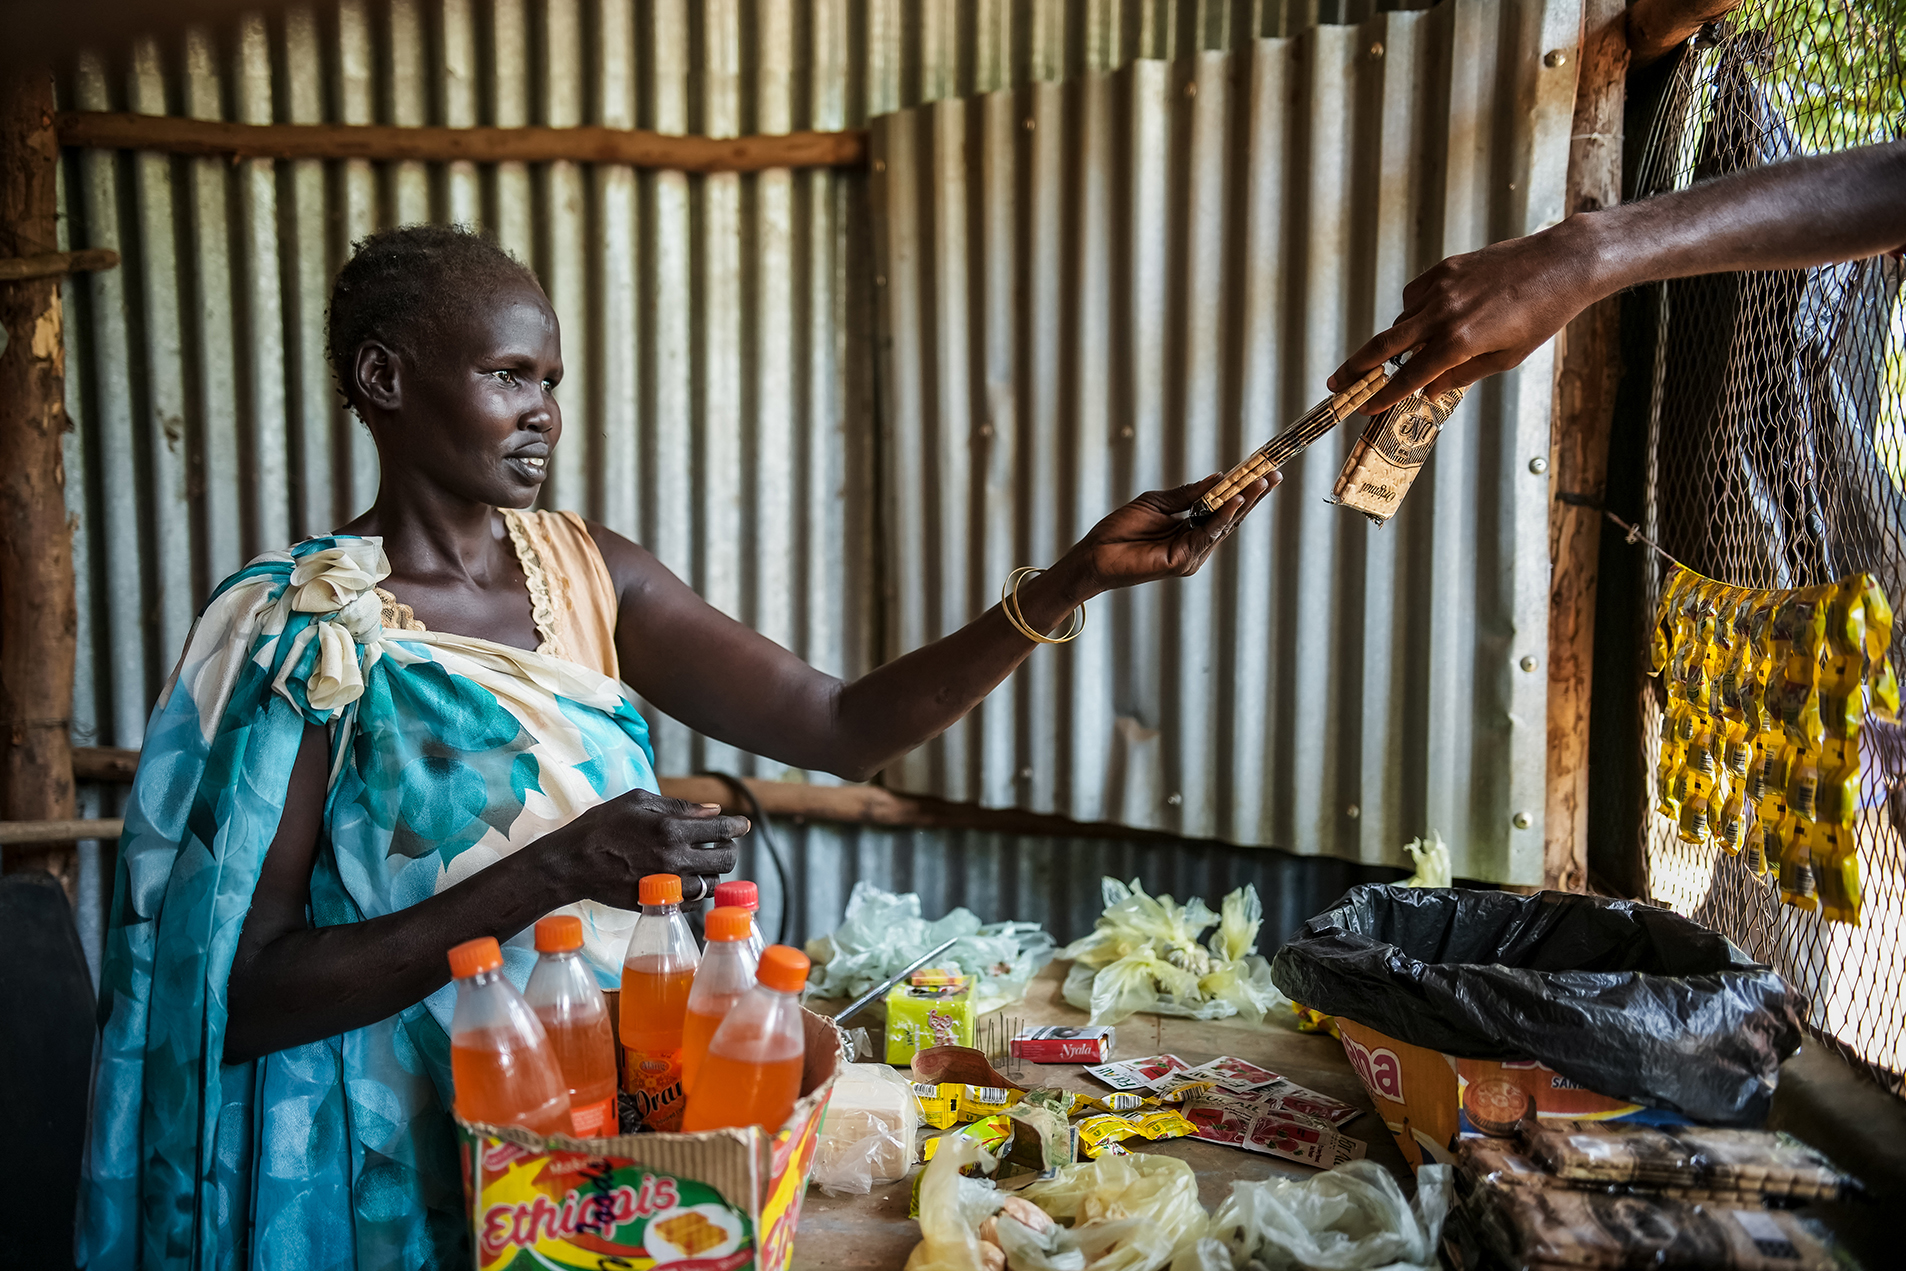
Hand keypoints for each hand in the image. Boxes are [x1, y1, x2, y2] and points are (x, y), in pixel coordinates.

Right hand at [542, 788, 749, 907]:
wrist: (571, 863)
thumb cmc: (601, 826)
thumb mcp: (637, 802)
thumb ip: (679, 806)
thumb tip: (712, 810)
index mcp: (670, 829)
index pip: (721, 829)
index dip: (738, 826)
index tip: (743, 824)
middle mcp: (673, 859)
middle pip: (724, 860)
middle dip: (729, 849)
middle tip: (723, 844)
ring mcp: (666, 885)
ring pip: (711, 884)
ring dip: (713, 872)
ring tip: (704, 862)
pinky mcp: (656, 903)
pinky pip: (692, 903)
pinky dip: (696, 891)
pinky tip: (688, 879)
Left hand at [1053, 472, 1275, 600]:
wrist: (1095, 553)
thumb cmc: (1121, 529)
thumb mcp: (1158, 502)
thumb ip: (1188, 494)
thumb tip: (1219, 478)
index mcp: (1191, 527)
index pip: (1224, 507)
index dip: (1243, 489)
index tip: (1262, 470)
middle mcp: (1196, 543)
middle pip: (1232, 517)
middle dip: (1254, 495)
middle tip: (1274, 474)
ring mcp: (1192, 554)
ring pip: (1225, 525)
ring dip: (1245, 502)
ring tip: (1262, 482)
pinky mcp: (1182, 561)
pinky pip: (1208, 536)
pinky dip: (1223, 516)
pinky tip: (1235, 501)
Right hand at [1330, 215, 1606, 414]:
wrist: (1561, 264)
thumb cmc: (1541, 316)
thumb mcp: (1506, 358)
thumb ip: (1462, 375)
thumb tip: (1429, 389)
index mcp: (1459, 342)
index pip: (1408, 376)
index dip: (1383, 396)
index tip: (1363, 408)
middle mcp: (1443, 313)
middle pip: (1383, 346)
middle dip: (1355, 368)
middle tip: (1335, 384)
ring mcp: (1440, 287)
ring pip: (1401, 320)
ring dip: (1399, 339)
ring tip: (1418, 348)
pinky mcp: (1445, 268)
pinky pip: (1414, 296)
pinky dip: (1415, 311)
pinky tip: (1433, 317)